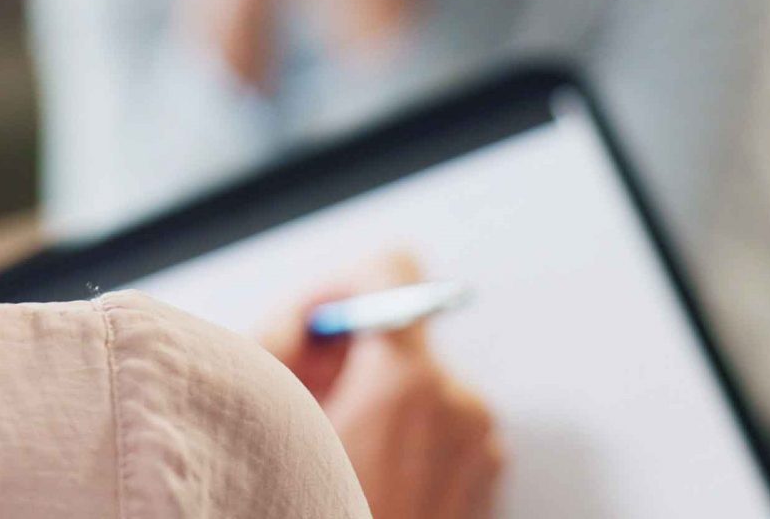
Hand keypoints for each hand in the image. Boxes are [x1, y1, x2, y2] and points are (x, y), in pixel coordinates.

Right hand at [260, 255, 504, 518]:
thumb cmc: (325, 510)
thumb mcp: (280, 424)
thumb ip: (286, 346)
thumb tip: (306, 318)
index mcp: (411, 381)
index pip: (391, 273)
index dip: (343, 289)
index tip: (320, 324)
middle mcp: (462, 403)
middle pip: (401, 335)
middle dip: (352, 357)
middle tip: (311, 399)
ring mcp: (483, 443)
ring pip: (420, 383)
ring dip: (379, 400)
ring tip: (340, 450)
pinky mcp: (489, 475)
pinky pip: (442, 425)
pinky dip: (407, 434)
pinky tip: (370, 471)